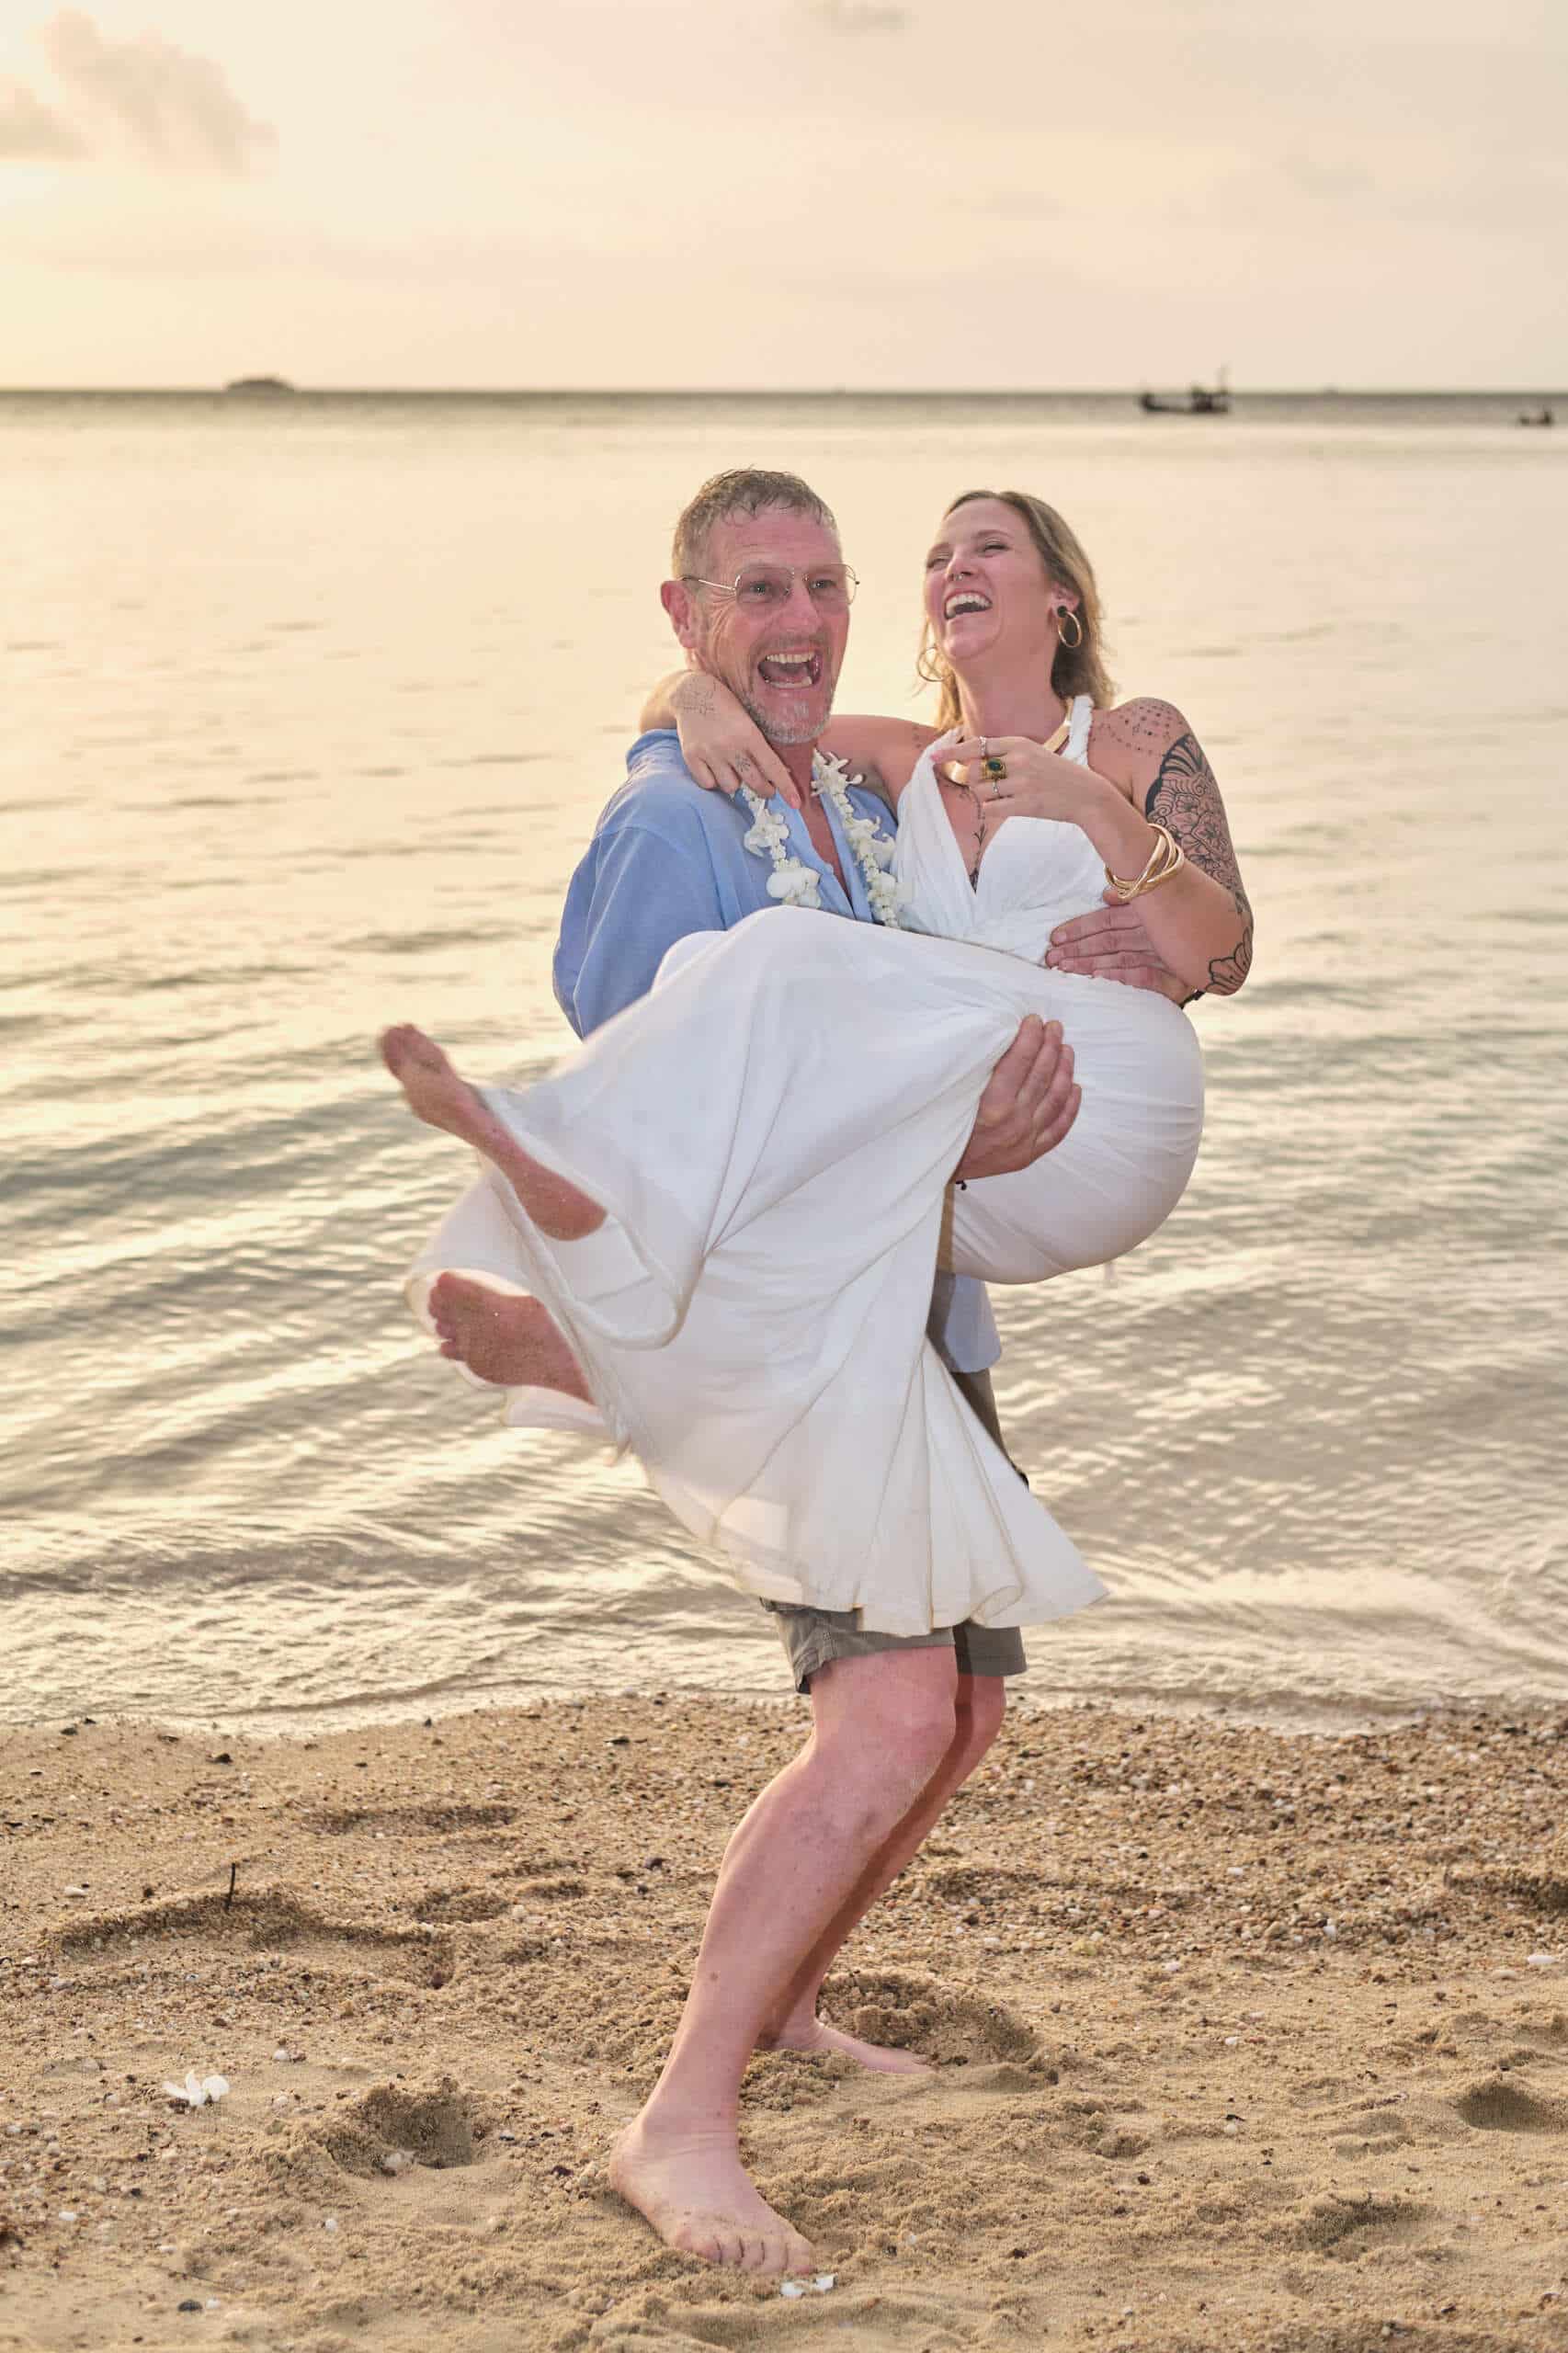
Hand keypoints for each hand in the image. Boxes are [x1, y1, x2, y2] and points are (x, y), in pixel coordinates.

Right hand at [672, 673, 802, 809]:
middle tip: (766, 789)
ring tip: (733, 769)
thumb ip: (760, 744)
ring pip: (730, 787)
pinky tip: (715, 768)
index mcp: (748, 734)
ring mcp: (709, 752)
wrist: (691, 692)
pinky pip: (708, 784)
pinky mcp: (691, 757)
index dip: (786, 787)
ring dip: (735, 782)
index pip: (772, 767)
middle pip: (754, 782)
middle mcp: (729, 745)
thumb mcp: (749, 719)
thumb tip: (779, 773)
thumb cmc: (726, 705)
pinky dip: (713, 780)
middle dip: (764, 789)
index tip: (796, 803)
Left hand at [945, 733, 1094, 827]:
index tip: (934, 758)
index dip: (952, 752)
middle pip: (974, 770)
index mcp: (1019, 744)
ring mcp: (1022, 782)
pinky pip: (990, 809)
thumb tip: (971, 760)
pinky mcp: (1025, 804)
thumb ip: (1006, 753)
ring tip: (1002, 796)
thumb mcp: (1034, 753)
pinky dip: (991, 810)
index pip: (977, 745)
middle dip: (972, 781)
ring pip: (980, 791)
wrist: (1086, 795)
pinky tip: (1005, 807)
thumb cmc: (1056, 775)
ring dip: (983, 796)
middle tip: (987, 786)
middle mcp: (1018, 760)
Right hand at [954, 1015, 1078, 1181]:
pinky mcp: (1029, 1154)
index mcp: (992, 1105)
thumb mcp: (952, 1094)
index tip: (1033, 1020)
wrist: (935, 1166)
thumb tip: (1004, 1040)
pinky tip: (1075, 1087)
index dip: (1030, 1036)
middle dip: (1050, 1045)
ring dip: (1064, 1069)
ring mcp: (1025, 1139)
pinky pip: (1058, 1128)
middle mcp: (1014, 1122)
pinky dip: (1070, 1107)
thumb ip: (978, 1071)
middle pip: (1042, 1075)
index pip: (1020, 1061)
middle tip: (1054, 1027)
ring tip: (1067, 1049)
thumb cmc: (938, 1125)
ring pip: (1055, 1098)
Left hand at [1044, 891, 1188, 1001]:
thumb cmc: (1187, 922)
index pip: (1106, 919)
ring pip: (1119, 957)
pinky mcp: (1177, 977)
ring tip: (1064, 969)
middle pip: (1107, 940)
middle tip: (1051, 959)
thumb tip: (1107, 894)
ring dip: (1090, 963)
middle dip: (1077, 949)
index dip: (1079, 928)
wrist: (1231, 938)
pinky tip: (1099, 979)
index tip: (1054, 938)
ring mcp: (1164, 953)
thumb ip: (1131, 899)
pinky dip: (1122, 977)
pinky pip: (1145, 976)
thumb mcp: (1160, 905)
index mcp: (1147, 913)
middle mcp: (1153, 931)